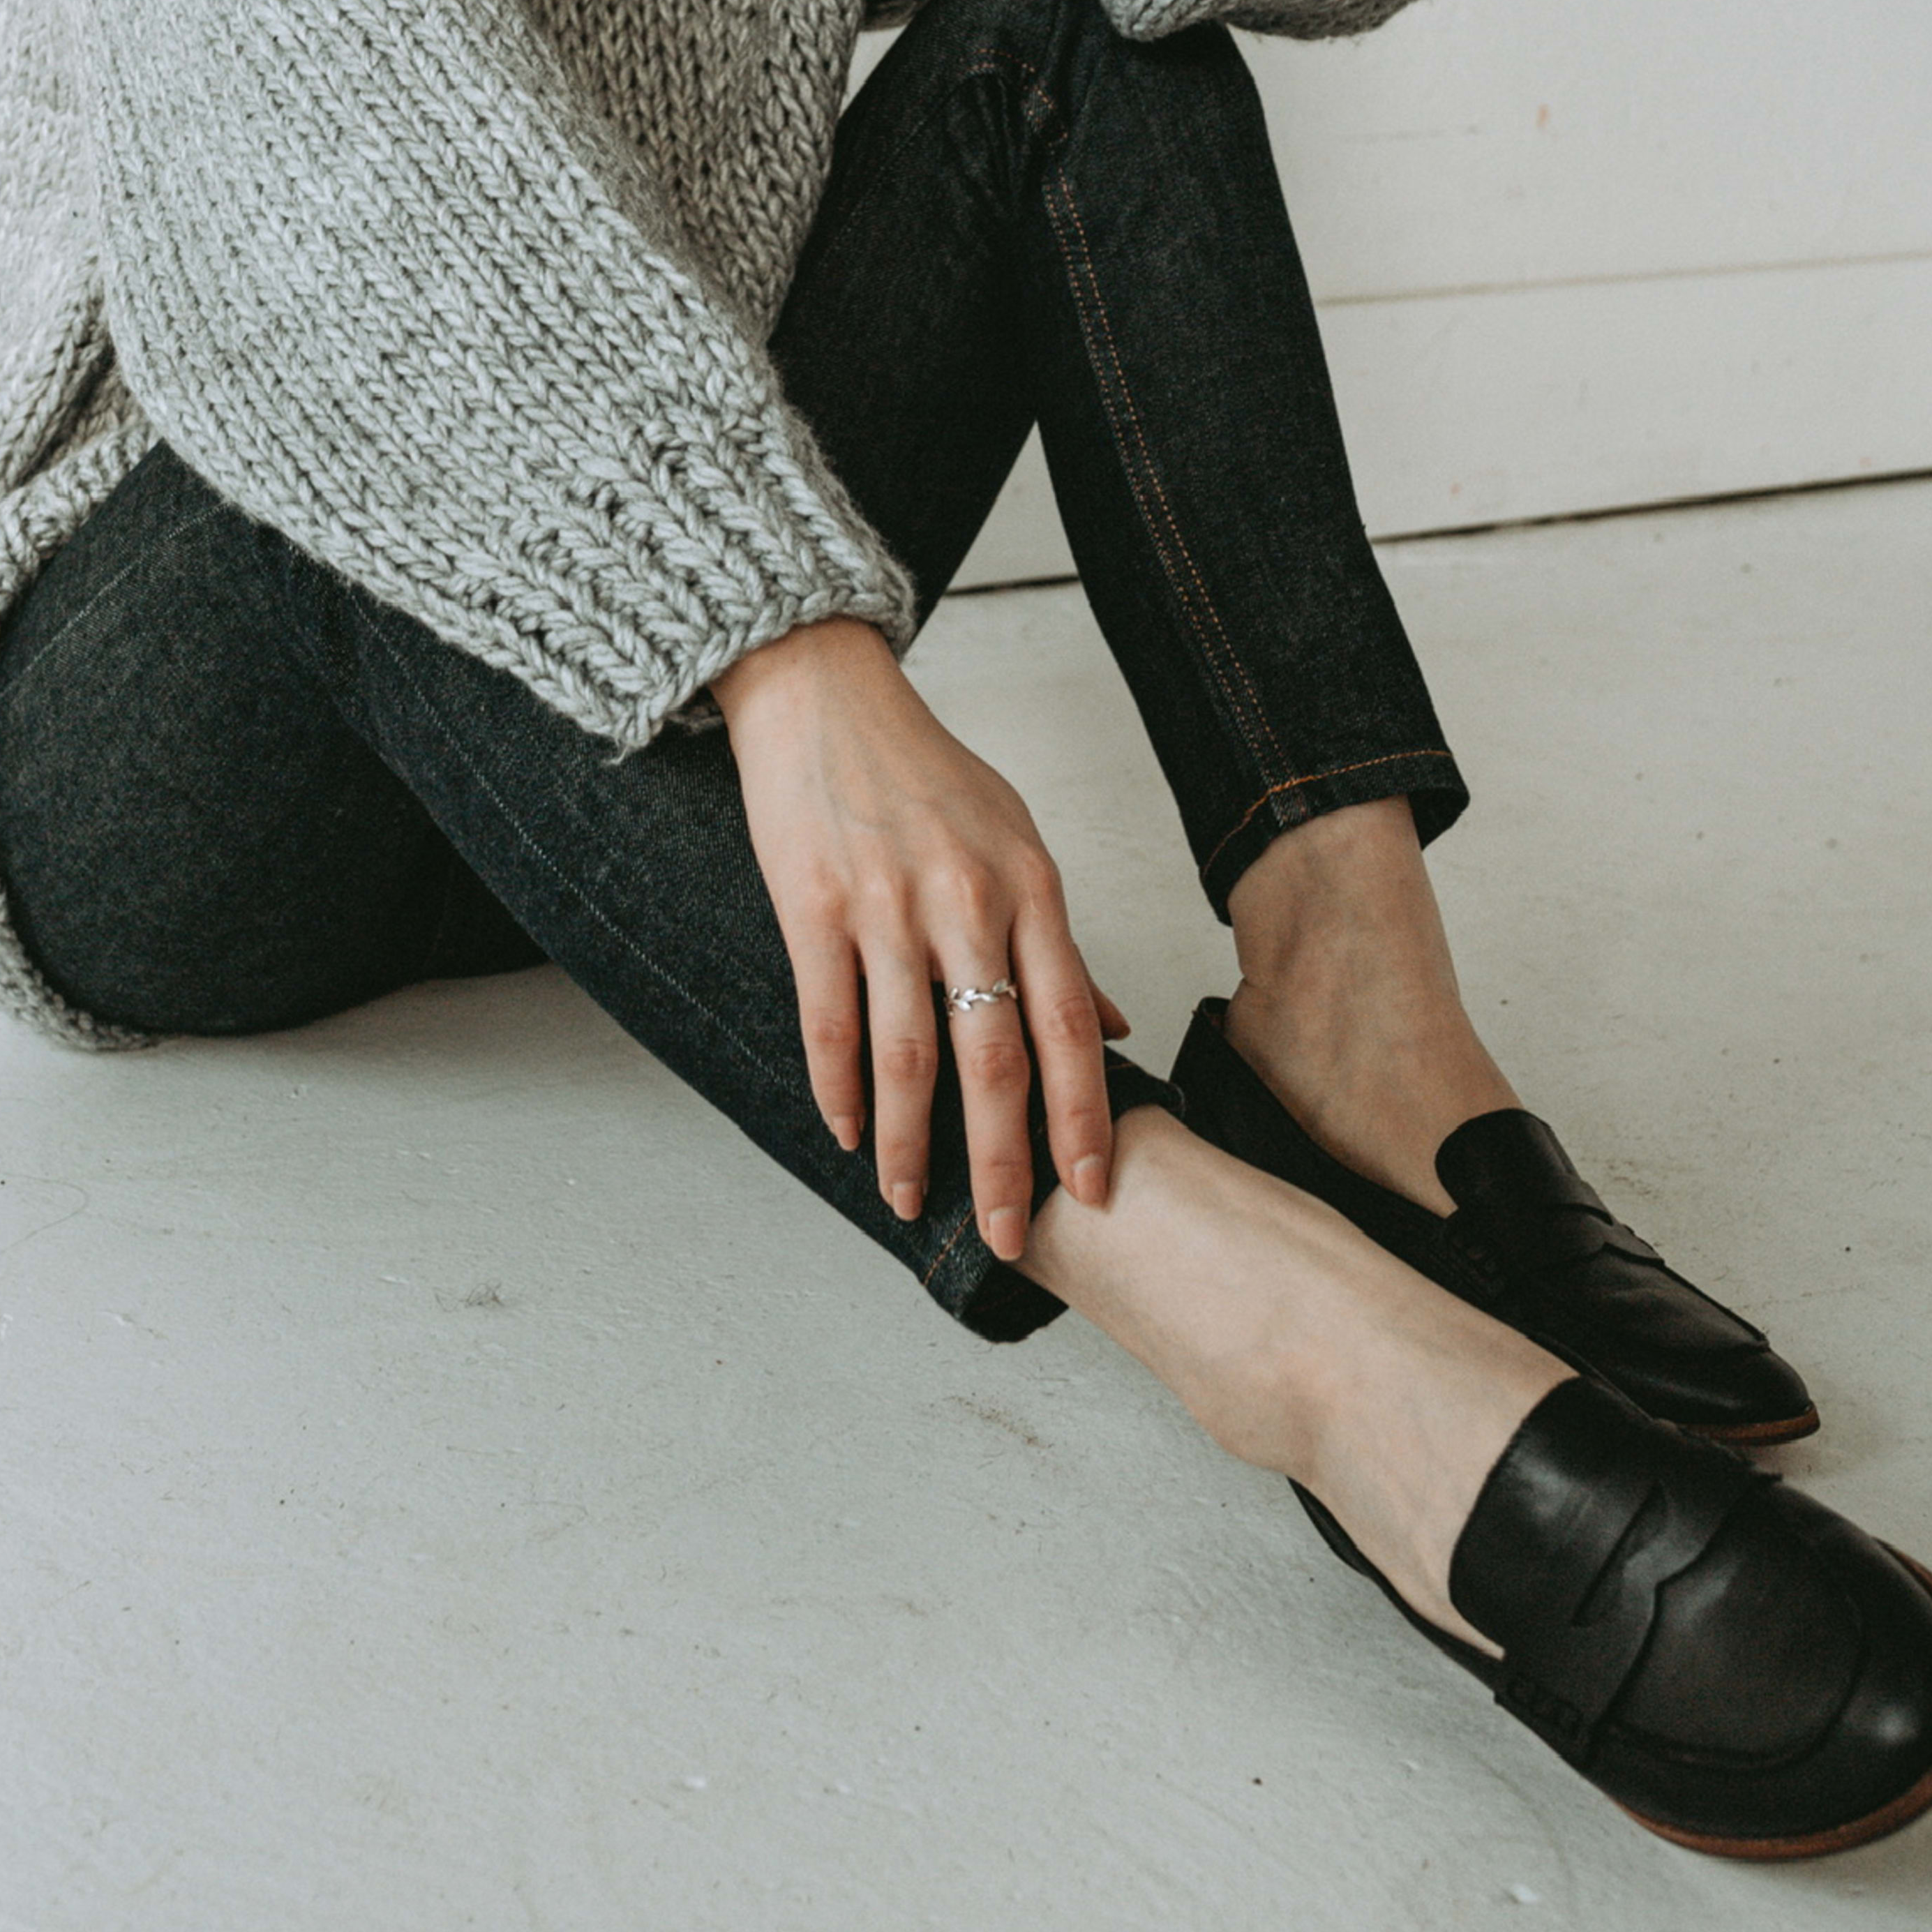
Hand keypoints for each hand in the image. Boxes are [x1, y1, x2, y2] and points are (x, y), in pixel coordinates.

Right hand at [709, 618, 1131, 1261]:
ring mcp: (886, 905)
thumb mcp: (1017, 841)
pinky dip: (838, 1091)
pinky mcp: (812, 906)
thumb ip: (1060, 941)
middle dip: (1003, 1163)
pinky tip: (847, 1133)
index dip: (1085, 1117)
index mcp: (1031, 886)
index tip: (1095, 1190)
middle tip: (1006, 1235)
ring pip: (905, 1057)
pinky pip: (830, 1022)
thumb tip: (1118, 1026)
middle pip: (995, 1059)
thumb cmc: (928, 773)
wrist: (826, 696)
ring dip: (909, 1145)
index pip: (1072, 1025)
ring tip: (910, 1201)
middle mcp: (967, 900)